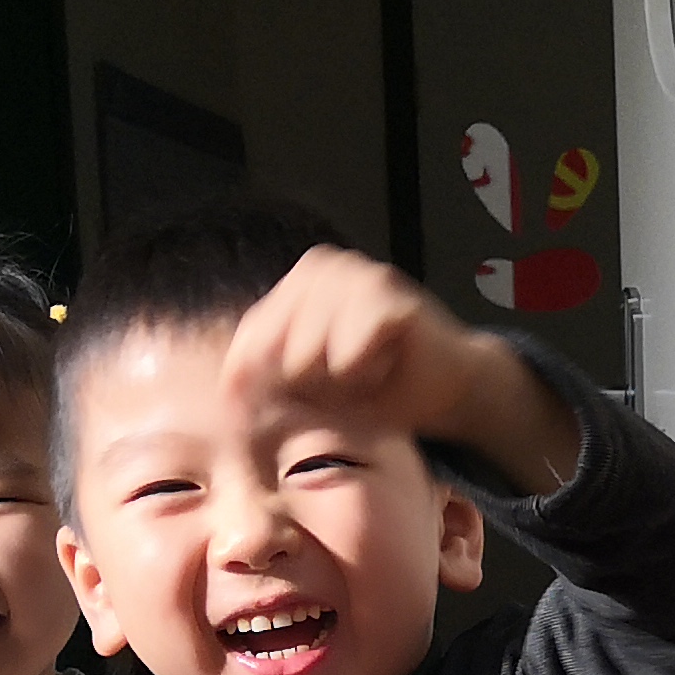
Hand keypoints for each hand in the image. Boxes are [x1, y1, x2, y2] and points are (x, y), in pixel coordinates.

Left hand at [225, 246, 582, 494]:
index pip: (252, 331)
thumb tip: (226, 392)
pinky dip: (358, 361)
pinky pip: (352, 336)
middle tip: (331, 390)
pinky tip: (372, 369)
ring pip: (310, 337)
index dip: (248, 373)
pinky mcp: (391, 291)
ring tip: (356, 377)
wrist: (448, 386)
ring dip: (330, 371)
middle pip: (275, 337)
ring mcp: (358, 273)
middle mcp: (324, 267)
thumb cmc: (381, 388)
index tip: (247, 407)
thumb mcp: (315, 387)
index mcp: (299, 285)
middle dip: (298, 377)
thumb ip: (272, 380)